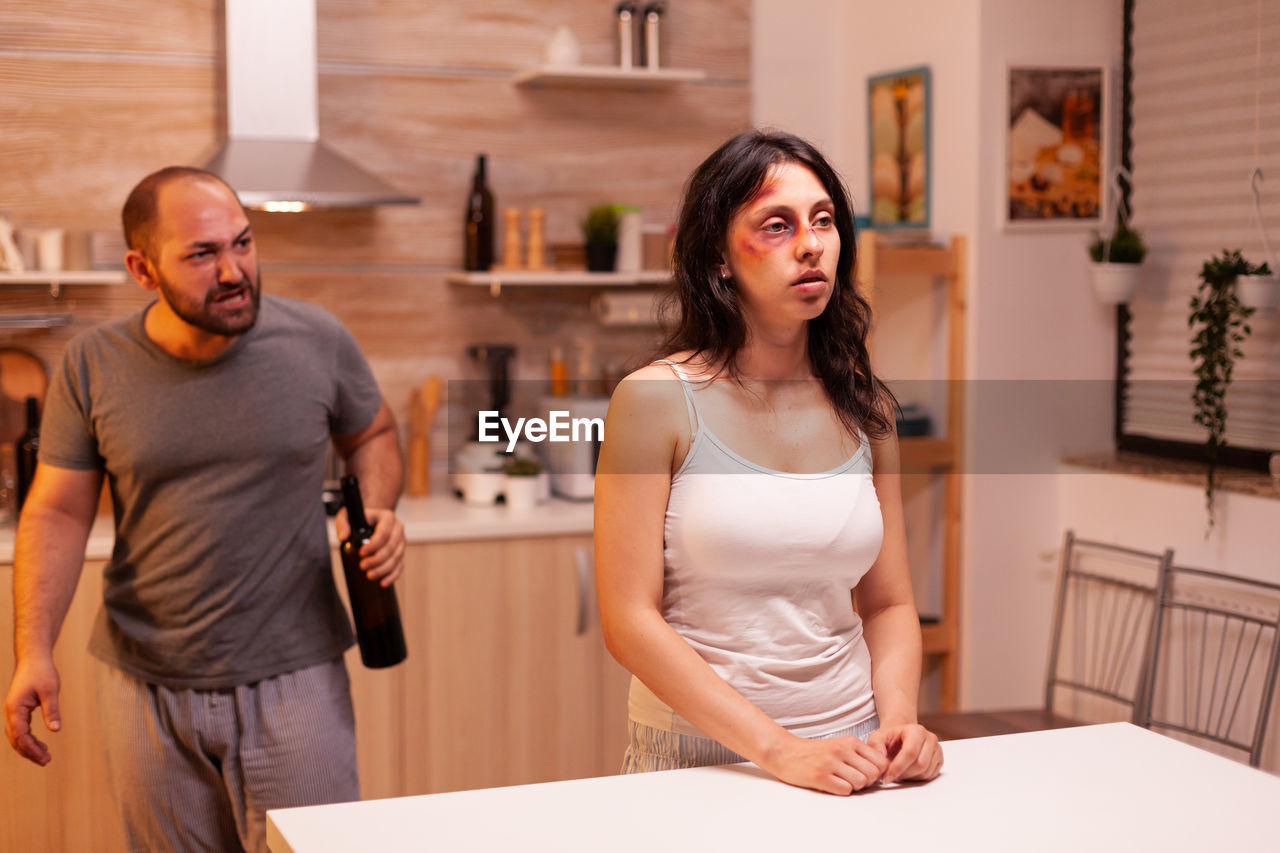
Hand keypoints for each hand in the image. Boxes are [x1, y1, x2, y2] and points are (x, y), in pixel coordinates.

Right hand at [4, 657, 61, 765]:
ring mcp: (13, 711)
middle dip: (29, 752)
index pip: (20, 735)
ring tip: (45, 756)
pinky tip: (40, 744)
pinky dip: (28, 739)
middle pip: (16, 739)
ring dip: (28, 747)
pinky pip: (20, 729)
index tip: (44, 757)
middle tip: (46, 761)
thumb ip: (52, 711)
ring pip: (16, 736)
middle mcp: (11, 712)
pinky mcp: (18, 709)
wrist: (34, 658)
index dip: (31, 748)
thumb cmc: (42, 672)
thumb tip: (55, 730)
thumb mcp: (50, 691)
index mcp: (15, 709)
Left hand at [336, 506, 405, 586]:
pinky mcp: (401, 552)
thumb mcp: (348, 516)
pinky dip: (392, 576)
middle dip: (377, 559)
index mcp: (387, 518)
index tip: (361, 553)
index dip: (374, 545)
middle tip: (363, 567)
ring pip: (396, 558)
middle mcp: (398, 529)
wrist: (373, 519)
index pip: (384, 533)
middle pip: (391, 547)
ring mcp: (401, 542)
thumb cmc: (360, 517)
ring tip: (370, 575)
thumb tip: (343, 537)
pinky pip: (400, 566)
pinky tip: (383, 583)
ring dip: (383, 569)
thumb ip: (343, 524)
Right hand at [760, 733, 889, 795]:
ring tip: (841, 782)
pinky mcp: (820, 777)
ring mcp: (830, 763)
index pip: (880, 761)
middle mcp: (841, 750)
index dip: (876, 772)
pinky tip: (832, 785)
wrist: (785, 752)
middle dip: (866, 781)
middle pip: (872, 774)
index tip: (865, 774)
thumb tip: (880, 770)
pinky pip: (845, 790)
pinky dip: (842, 791)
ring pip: (860, 783)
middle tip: (853, 780)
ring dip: (854, 787)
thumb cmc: (814, 752)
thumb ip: (858, 754)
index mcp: (849, 742)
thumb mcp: (838, 745)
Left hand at [867, 723, 942, 782]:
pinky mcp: (939, 760)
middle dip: (903, 774)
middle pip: (920, 764)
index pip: (910, 752)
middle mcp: (930, 738)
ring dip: (909, 777)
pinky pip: (930, 776)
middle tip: (890, 776)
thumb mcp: (877, 737)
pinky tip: (907, 772)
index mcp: (916, 730)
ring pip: (925, 772)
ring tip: (897, 772)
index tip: (886, 777)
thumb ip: (875, 745)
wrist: (901, 736)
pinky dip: (917, 778)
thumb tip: (881, 758)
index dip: (897, 767)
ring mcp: (937, 750)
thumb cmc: (891, 738)